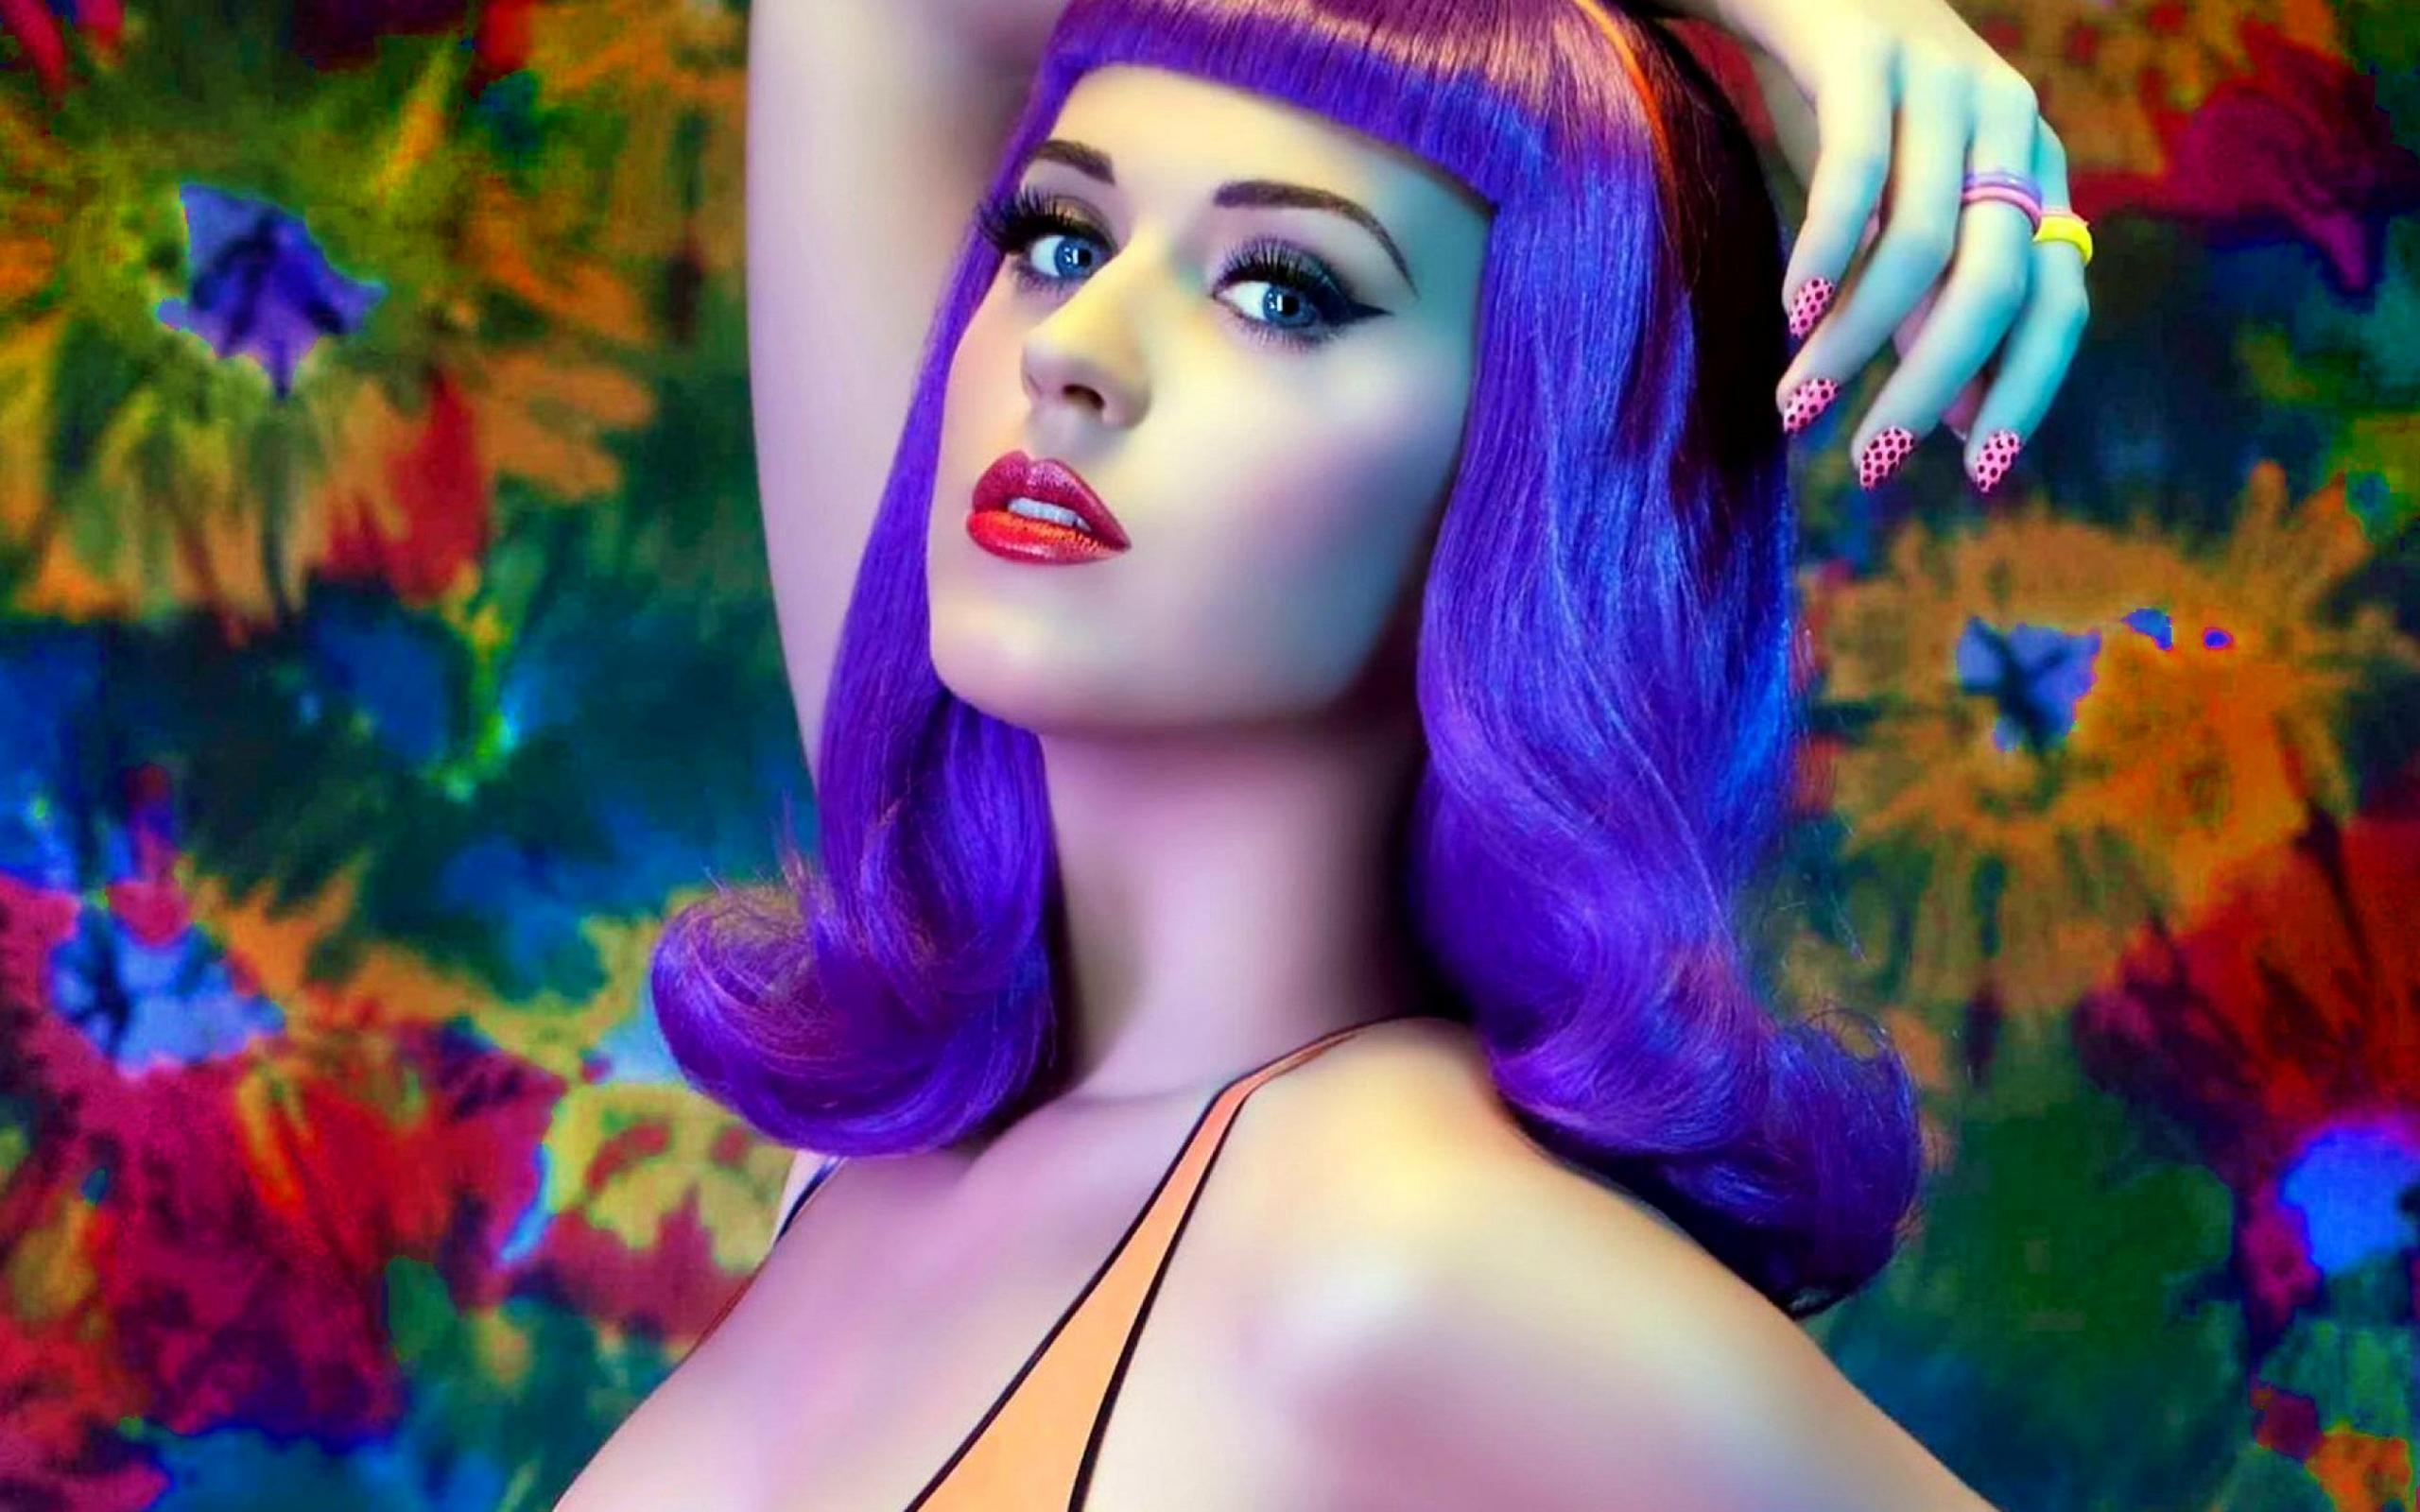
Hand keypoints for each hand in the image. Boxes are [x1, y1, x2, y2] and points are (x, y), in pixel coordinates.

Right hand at [1714, 0, 2090, 493]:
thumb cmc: (1842, 101)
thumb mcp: (1894, 211)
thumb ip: (1927, 304)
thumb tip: (1954, 420)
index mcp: (2032, 167)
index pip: (2058, 299)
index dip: (2026, 390)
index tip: (1976, 476)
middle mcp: (2010, 122)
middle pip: (1998, 285)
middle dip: (1933, 386)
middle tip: (1870, 463)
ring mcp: (1944, 83)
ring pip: (1923, 244)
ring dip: (1856, 342)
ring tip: (1797, 403)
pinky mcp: (1868, 58)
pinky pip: (1857, 176)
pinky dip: (1824, 256)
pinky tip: (1792, 317)